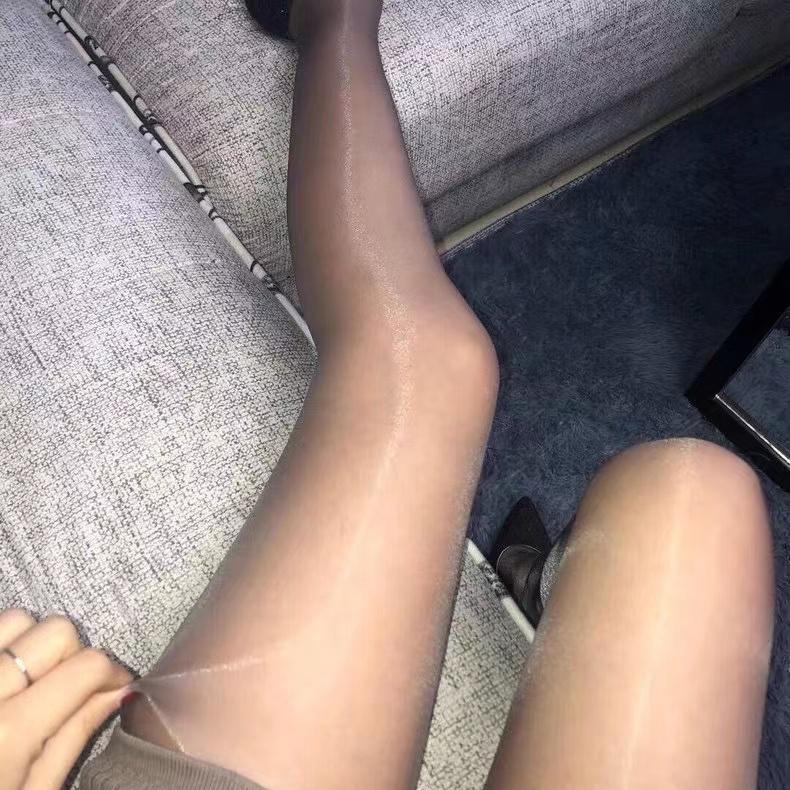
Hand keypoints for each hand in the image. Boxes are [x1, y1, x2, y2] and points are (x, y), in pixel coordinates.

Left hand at [0, 609, 131, 788]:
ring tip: (29, 680)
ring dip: (33, 643)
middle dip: (75, 654)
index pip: (88, 666)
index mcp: (8, 733)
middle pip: (55, 630)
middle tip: (70, 688)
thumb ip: (73, 736)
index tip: (115, 687)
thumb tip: (118, 691)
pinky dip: (1, 646)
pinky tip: (1, 680)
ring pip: (16, 619)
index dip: (112, 673)